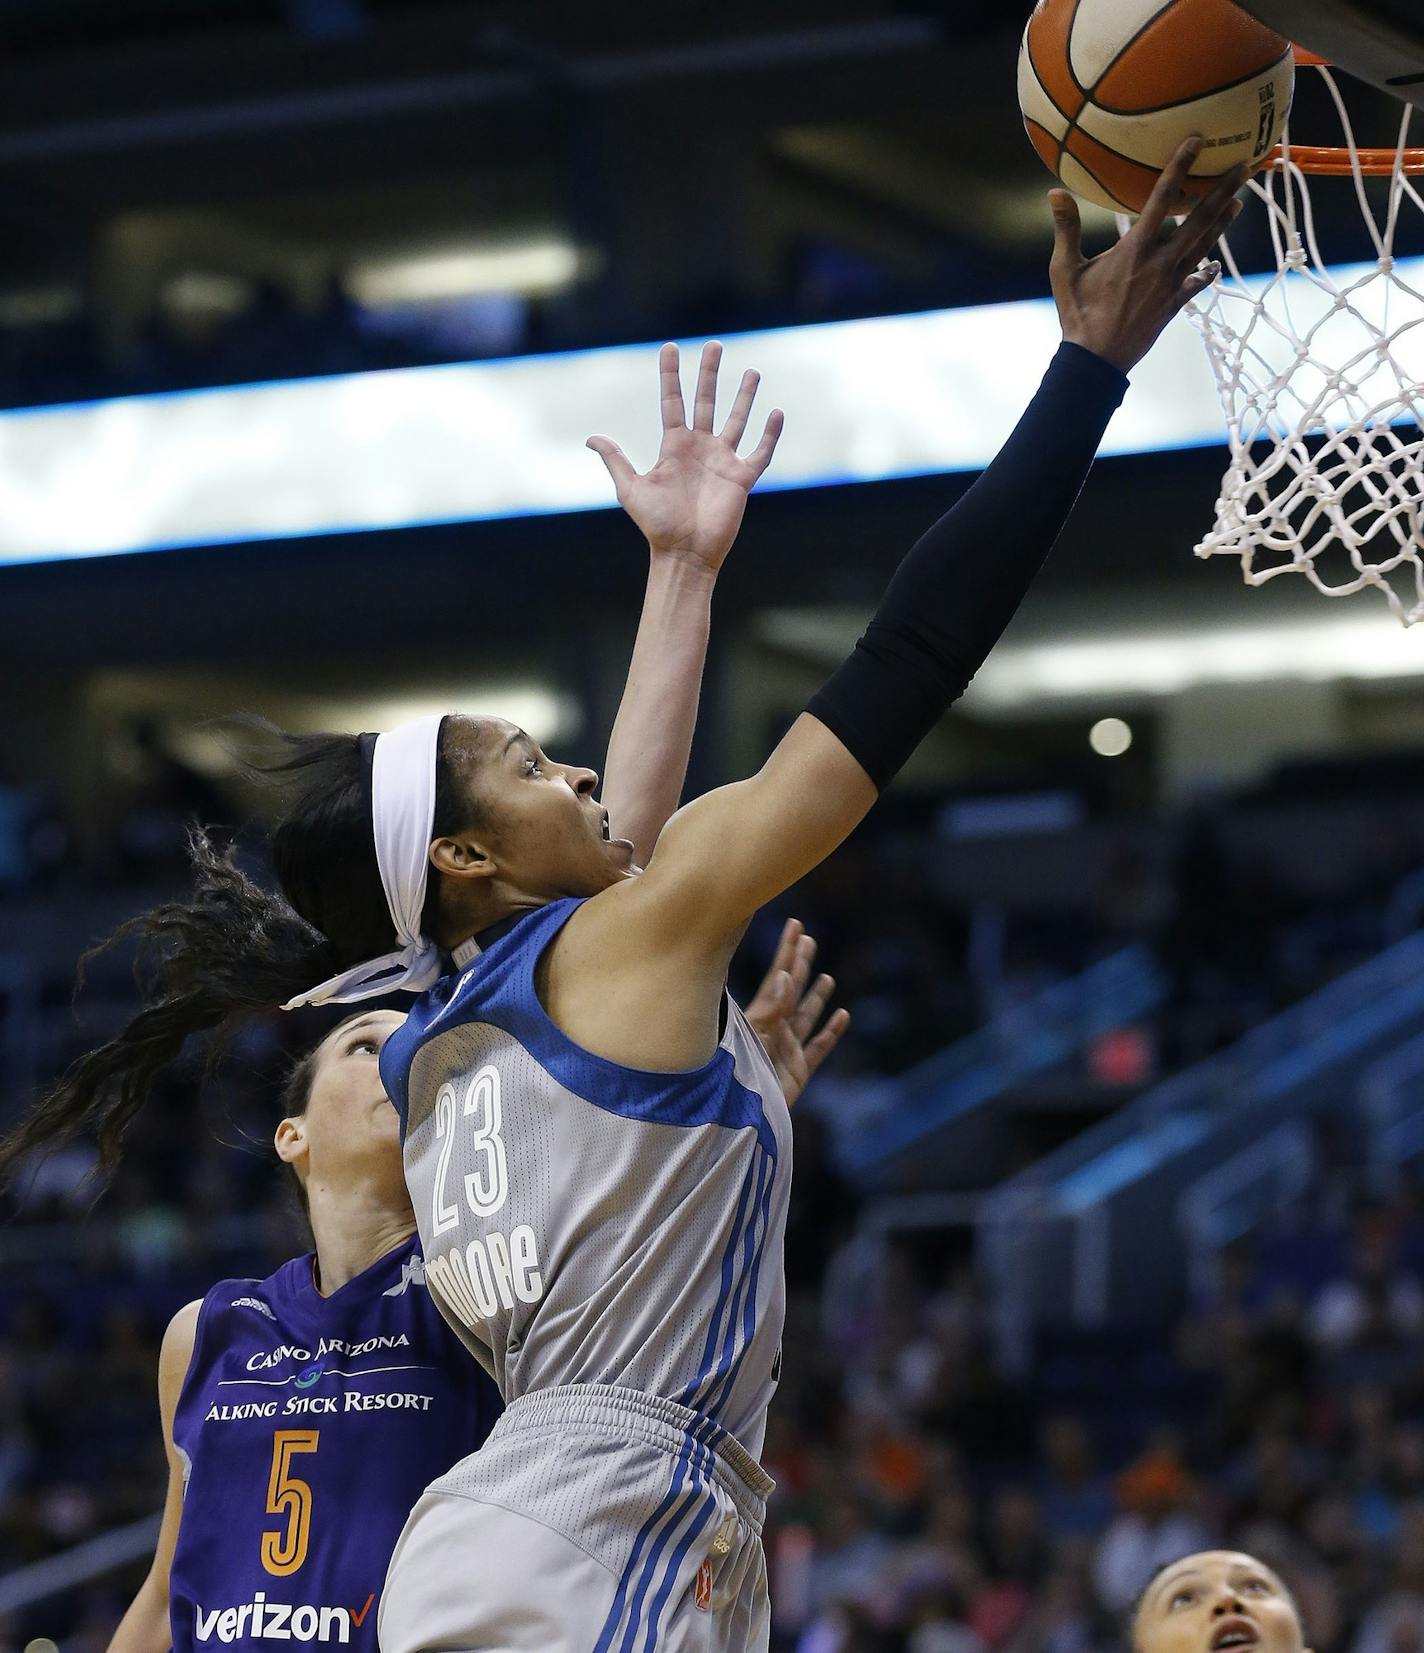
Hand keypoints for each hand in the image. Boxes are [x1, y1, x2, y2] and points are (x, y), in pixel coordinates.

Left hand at [587, 341, 783, 574]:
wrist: (684, 554)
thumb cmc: (656, 525)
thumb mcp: (631, 490)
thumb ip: (616, 460)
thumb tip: (592, 437)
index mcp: (674, 446)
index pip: (672, 402)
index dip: (670, 375)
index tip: (670, 347)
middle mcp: (699, 448)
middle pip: (706, 401)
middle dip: (709, 373)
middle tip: (714, 345)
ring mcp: (722, 461)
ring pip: (736, 420)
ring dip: (744, 396)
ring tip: (751, 371)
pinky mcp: (742, 478)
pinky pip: (760, 452)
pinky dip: (770, 434)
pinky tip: (777, 413)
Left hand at [744, 918, 849, 1107]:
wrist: (736, 1121)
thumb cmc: (733, 1078)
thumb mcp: (750, 1038)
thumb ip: (769, 1008)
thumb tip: (783, 975)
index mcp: (758, 1017)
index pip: (777, 977)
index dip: (787, 952)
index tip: (795, 926)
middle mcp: (773, 1030)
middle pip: (791, 991)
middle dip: (800, 966)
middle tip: (809, 940)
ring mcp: (786, 1051)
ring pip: (806, 1018)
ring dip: (816, 997)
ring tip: (827, 977)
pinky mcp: (798, 1073)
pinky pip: (817, 1050)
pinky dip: (831, 1033)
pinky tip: (842, 1016)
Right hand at [1049, 137, 1247, 373]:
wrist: (1096, 359)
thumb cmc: (1077, 313)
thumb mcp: (1064, 270)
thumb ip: (1066, 229)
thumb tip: (1055, 192)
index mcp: (1135, 249)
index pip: (1162, 199)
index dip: (1180, 168)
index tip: (1197, 142)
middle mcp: (1160, 262)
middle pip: (1198, 220)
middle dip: (1223, 191)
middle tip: (1244, 167)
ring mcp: (1171, 283)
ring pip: (1203, 246)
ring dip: (1221, 224)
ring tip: (1238, 203)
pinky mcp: (1174, 304)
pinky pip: (1197, 283)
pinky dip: (1207, 272)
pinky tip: (1216, 264)